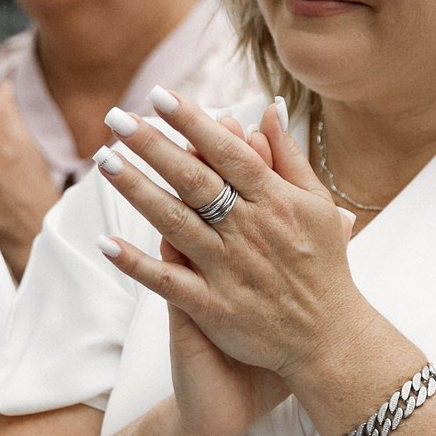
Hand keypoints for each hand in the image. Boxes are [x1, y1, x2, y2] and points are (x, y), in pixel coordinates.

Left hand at [94, 89, 373, 417]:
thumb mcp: (318, 205)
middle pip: (195, 179)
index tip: (160, 96)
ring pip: (175, 222)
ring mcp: (230, 270)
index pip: (228, 152)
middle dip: (154, 145)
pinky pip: (168, 282)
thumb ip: (289, 157)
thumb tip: (267, 110)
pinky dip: (137, 264)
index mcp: (276, 201)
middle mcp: (250, 231)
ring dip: (137, 190)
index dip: (193, 122)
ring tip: (104, 161)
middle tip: (117, 118)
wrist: (330, 339)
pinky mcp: (215, 308)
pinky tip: (106, 243)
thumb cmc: (325, 265)